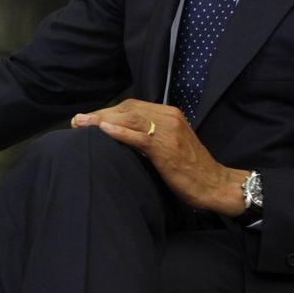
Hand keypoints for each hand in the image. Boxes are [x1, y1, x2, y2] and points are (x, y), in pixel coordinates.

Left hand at [70, 99, 247, 215]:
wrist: (216, 185)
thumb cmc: (190, 169)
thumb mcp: (168, 146)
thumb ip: (148, 136)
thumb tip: (120, 136)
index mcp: (168, 114)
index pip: (131, 107)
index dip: (107, 111)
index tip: (87, 119)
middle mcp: (168, 117)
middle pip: (126, 109)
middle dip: (99, 114)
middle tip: (77, 121)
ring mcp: (168, 131)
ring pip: (129, 119)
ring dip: (101, 120)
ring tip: (80, 124)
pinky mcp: (167, 148)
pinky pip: (139, 136)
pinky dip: (119, 131)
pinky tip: (102, 130)